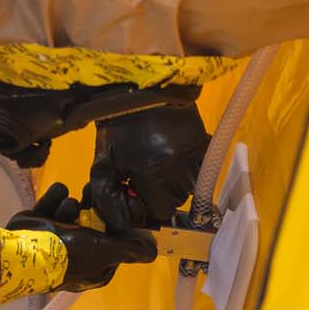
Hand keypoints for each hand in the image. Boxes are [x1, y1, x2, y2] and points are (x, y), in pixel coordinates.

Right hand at [7, 184, 156, 290]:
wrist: (24, 250)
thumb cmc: (69, 254)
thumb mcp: (104, 251)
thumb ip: (129, 248)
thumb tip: (154, 251)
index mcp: (96, 267)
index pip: (115, 243)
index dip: (118, 225)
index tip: (120, 206)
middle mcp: (79, 254)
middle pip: (94, 224)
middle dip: (94, 207)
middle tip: (94, 190)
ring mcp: (58, 240)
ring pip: (73, 214)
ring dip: (71, 205)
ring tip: (68, 203)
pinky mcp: (40, 226)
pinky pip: (52, 206)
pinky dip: (54, 199)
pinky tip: (57, 193)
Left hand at [85, 103, 209, 233]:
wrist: (142, 88)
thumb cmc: (118, 125)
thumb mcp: (104, 162)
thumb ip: (107, 195)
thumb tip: (119, 221)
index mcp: (155, 176)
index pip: (156, 214)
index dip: (138, 207)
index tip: (127, 190)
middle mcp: (182, 174)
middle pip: (169, 203)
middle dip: (151, 194)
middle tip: (136, 172)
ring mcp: (197, 161)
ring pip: (182, 190)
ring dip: (166, 182)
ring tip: (150, 159)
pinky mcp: (205, 149)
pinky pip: (194, 173)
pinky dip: (180, 169)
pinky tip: (165, 152)